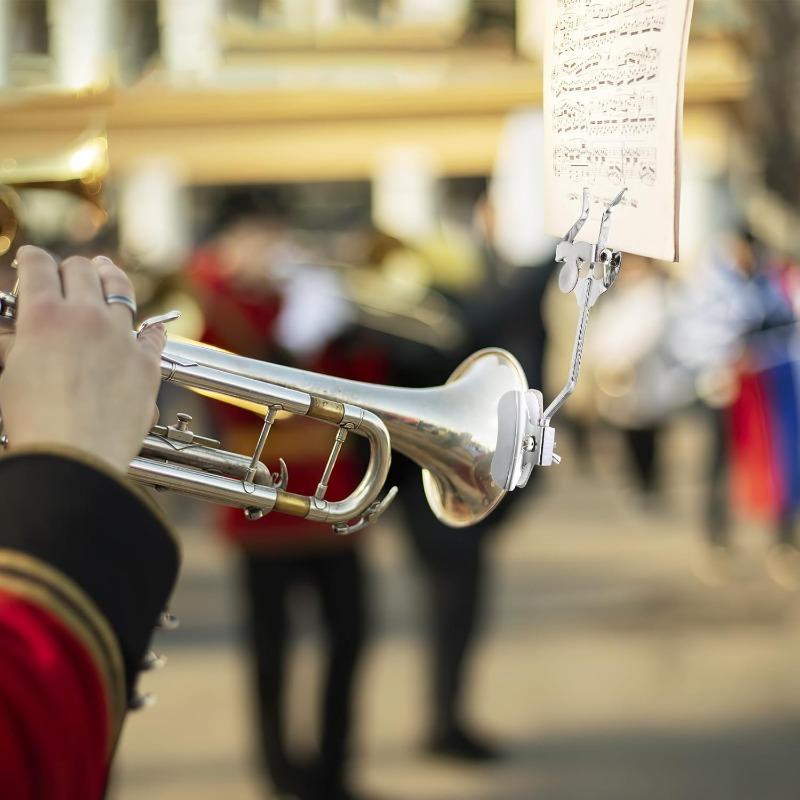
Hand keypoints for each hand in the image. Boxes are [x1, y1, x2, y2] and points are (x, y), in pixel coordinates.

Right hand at [0, 246, 164, 473]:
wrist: (77, 455)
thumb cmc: (36, 421)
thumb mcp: (9, 374)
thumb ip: (14, 345)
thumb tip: (15, 336)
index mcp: (45, 315)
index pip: (38, 266)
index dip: (31, 260)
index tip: (30, 262)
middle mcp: (87, 317)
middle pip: (82, 271)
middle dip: (70, 268)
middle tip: (65, 273)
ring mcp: (122, 338)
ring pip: (121, 290)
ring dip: (110, 277)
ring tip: (106, 271)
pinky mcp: (148, 363)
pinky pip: (154, 334)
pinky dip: (150, 328)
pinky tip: (149, 327)